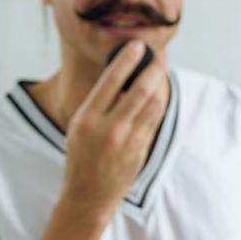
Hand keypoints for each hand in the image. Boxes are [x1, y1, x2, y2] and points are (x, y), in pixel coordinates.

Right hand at [62, 40, 167, 220]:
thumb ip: (98, 103)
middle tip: (159, 54)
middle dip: (153, 68)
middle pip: (140, 90)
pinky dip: (159, 101)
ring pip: (153, 103)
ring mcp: (128, 140)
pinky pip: (155, 118)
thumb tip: (121, 76)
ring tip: (161, 68)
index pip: (111, 80)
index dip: (127, 59)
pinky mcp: (141, 149)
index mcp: (88, 118)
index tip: (137, 45)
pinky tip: (159, 90)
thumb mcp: (78, 125)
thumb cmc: (80, 155)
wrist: (89, 194)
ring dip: (160, 82)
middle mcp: (109, 128)